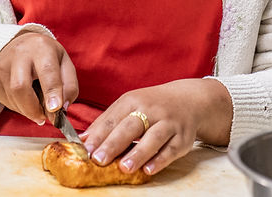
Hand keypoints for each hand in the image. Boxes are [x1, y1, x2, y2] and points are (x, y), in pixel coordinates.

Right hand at [0, 30, 78, 123]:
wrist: (18, 44)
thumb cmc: (45, 56)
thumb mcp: (64, 63)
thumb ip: (69, 86)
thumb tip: (62, 109)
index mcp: (41, 47)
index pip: (47, 71)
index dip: (51, 92)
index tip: (55, 109)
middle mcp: (19, 54)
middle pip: (21, 87)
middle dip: (34, 108)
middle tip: (44, 116)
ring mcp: (2, 67)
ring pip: (13, 98)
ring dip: (28, 110)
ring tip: (36, 105)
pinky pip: (6, 102)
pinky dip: (19, 107)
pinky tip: (25, 99)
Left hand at [80, 78, 231, 175]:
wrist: (188, 100)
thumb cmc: (152, 105)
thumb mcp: (130, 105)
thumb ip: (108, 121)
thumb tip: (83, 140)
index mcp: (133, 100)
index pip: (113, 118)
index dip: (99, 134)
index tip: (85, 150)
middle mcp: (151, 109)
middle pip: (131, 127)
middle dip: (114, 143)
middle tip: (98, 159)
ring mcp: (169, 123)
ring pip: (153, 138)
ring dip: (138, 153)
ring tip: (124, 167)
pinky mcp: (183, 137)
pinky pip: (171, 149)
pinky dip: (160, 160)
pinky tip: (148, 170)